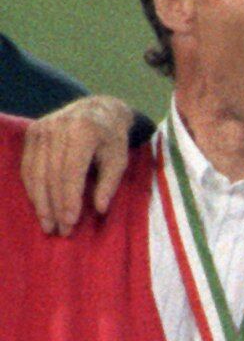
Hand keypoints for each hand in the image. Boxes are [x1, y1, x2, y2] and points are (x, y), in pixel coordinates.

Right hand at [23, 95, 136, 234]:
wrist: (98, 109)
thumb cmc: (112, 139)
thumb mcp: (120, 159)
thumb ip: (109, 183)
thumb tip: (100, 210)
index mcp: (83, 131)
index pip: (71, 171)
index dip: (69, 199)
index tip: (71, 222)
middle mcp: (57, 128)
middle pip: (51, 174)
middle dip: (54, 205)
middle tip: (60, 230)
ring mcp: (40, 128)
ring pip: (35, 172)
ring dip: (40, 202)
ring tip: (48, 225)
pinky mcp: (31, 133)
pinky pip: (27, 166)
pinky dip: (32, 189)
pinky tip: (39, 206)